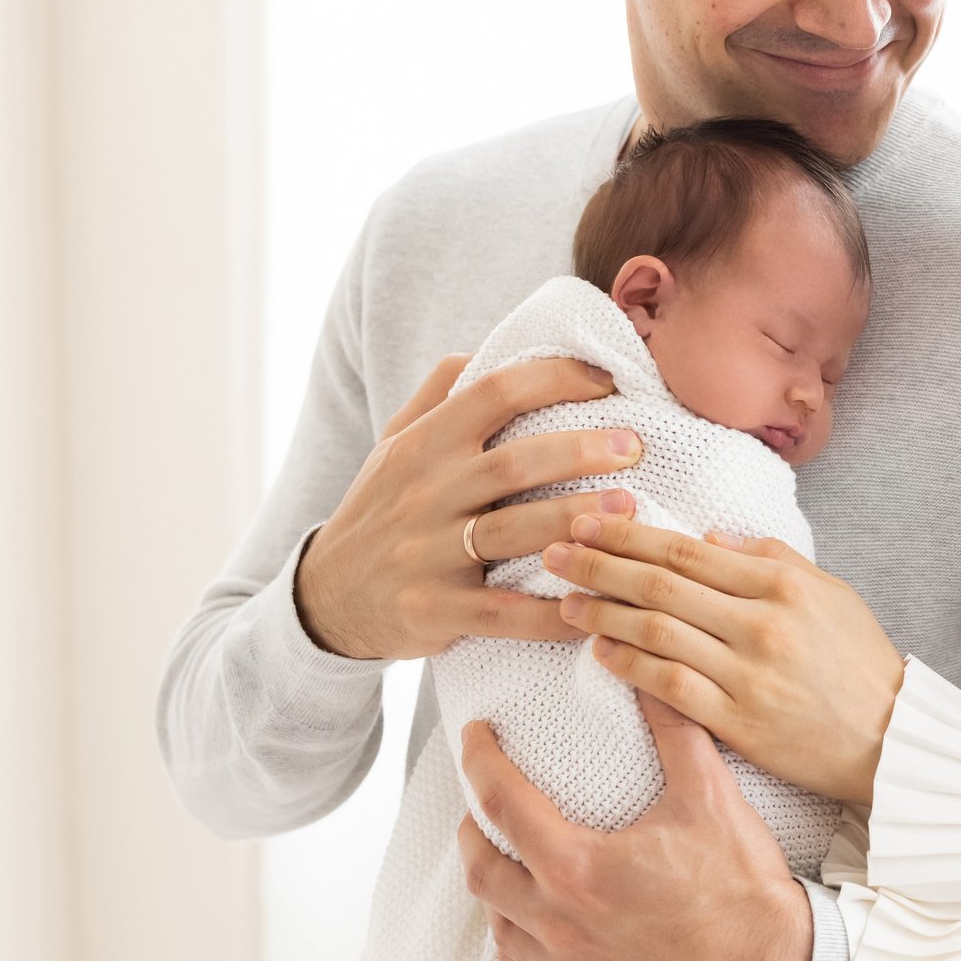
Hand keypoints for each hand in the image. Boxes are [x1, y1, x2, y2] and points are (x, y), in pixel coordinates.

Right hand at [294, 352, 643, 659]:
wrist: (326, 597)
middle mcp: (426, 493)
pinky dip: (550, 613)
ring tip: (631, 510)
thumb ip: (437, 394)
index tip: (607, 380)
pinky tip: (593, 604)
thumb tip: (487, 347)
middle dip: (582, 450)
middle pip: (515, 462)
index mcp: (423, 445)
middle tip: (634, 446)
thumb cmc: (380, 508)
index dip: (555, 378)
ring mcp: (430, 553)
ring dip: (577, 519)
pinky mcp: (437, 609)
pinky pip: (504, 613)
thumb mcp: (393, 444)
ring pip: (515, 532)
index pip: (493, 393)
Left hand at [456, 694, 814, 960]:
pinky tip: (526, 928)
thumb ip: (674, 728)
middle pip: (483, 869)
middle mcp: (560, 923)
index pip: (503, 803)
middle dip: (474, 829)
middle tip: (483, 805)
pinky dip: (514, 946)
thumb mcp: (708, 794)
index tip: (476, 738)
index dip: (480, 761)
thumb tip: (652, 680)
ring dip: (494, 888)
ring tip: (507, 861)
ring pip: (498, 925)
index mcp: (578, 866)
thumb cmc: (741, 885)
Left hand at [544, 520, 903, 806]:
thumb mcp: (829, 591)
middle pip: (662, 585)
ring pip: (658, 633)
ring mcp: (749, 673)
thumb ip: (770, 557)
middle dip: (600, 565)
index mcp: (782, 583)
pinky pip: (671, 688)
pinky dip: (631, 666)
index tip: (588, 522)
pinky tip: (601, 653)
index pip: (687, 550)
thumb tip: (709, 536)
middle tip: (556, 552)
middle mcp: (762, 623)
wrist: (889, 736)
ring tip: (566, 602)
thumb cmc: (858, 660)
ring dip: (604, 614)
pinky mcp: (740, 722)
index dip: (630, 534)